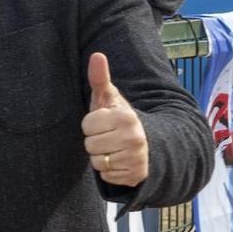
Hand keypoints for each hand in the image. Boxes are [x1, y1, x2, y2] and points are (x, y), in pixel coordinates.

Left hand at [82, 52, 149, 188]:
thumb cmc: (118, 118)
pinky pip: (106, 176)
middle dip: (95, 141)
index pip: (87, 125)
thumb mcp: (109, 98)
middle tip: (109, 137)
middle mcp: (135, 138)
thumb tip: (97, 55)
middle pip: (90, 145)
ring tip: (113, 148)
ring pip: (97, 162)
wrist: (145, 144)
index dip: (91, 124)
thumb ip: (100, 78)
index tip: (104, 123)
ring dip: (101, 157)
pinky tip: (119, 161)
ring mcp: (137, 159)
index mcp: (126, 117)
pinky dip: (109, 171)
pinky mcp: (136, 176)